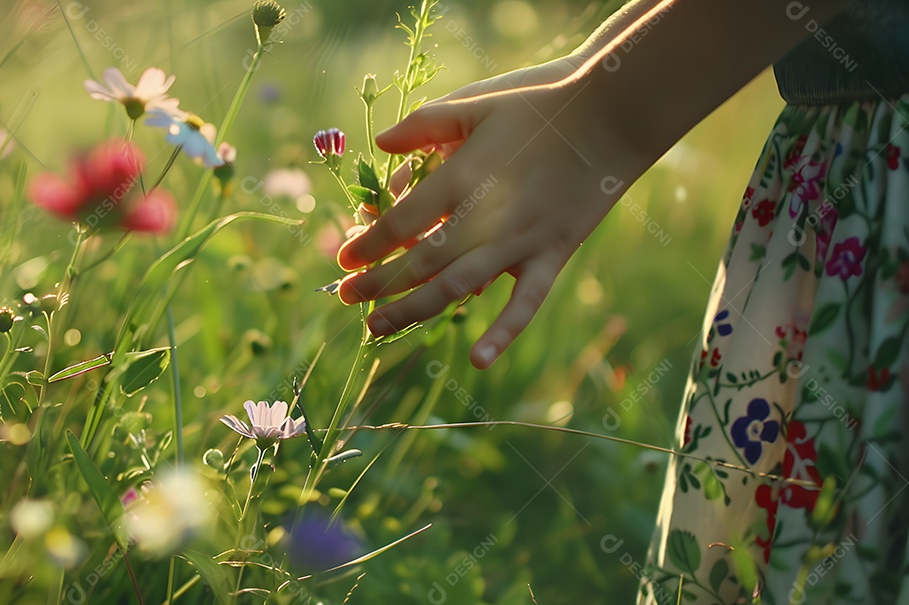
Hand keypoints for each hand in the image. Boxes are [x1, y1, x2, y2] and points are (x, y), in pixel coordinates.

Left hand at [337, 66, 640, 368]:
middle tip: (346, 299)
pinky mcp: (552, 255)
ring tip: (377, 328)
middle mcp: (486, 217)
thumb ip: (423, 125)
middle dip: (377, 286)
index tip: (343, 260)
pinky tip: (477, 361)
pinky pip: (526, 304)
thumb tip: (378, 145)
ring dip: (412, 311)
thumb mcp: (475, 104)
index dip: (366, 246)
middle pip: (418, 263)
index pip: (400, 224)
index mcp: (463, 176)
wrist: (611, 115)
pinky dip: (503, 334)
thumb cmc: (539, 105)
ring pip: (456, 289)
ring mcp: (520, 241)